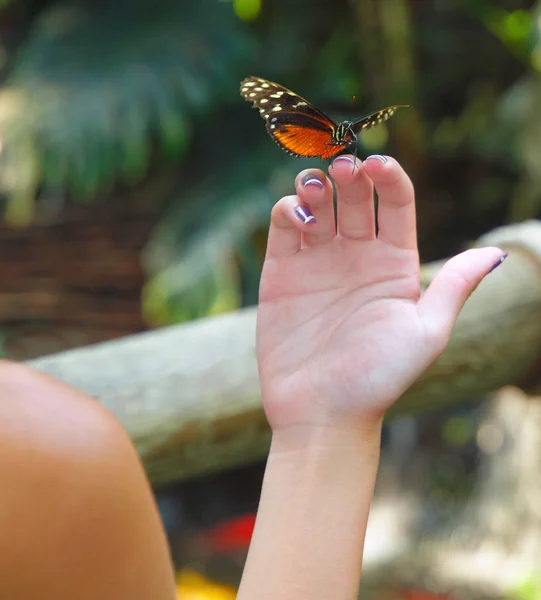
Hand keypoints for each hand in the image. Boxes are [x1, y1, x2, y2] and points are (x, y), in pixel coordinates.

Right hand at [256, 155, 505, 433]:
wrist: (321, 412)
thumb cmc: (377, 378)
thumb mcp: (424, 334)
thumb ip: (453, 288)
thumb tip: (496, 254)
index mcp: (394, 264)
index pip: (395, 203)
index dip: (389, 177)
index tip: (378, 164)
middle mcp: (356, 257)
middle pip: (353, 196)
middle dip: (349, 173)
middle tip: (342, 168)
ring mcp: (317, 263)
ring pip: (316, 204)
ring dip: (315, 185)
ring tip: (314, 185)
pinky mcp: (281, 273)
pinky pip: (284, 228)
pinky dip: (287, 211)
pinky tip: (296, 217)